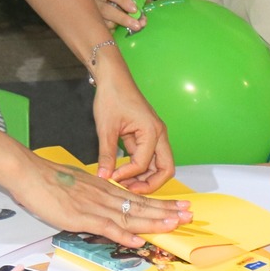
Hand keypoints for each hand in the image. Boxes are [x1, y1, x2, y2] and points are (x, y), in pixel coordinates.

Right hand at [8, 151, 186, 246]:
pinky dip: (124, 235)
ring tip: (174, 225)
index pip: (138, 198)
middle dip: (166, 212)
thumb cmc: (48, 179)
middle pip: (141, 206)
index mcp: (104, 189)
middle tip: (188, 215)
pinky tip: (138, 240)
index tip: (178, 207)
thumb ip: (93, 196)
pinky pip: (107, 227)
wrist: (29, 173)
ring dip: (153, 222)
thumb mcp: (78, 185)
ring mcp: (95, 206)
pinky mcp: (82, 217)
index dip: (159, 204)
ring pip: (130, 216)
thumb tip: (102, 205)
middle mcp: (105, 196)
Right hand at [87, 0, 144, 31]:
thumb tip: (151, 3)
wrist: (89, 4)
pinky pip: (102, 30)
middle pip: (106, 10)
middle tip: (138, 25)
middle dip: (123, 18)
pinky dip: (113, 31)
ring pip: (104, 22)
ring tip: (132, 27)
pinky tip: (119, 30)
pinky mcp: (88, 26)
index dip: (122, 0)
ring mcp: (86, 14)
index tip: (134, 9)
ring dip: (120, 26)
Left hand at [89, 58, 176, 192]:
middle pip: (165, 169)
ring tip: (123, 184)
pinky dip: (138, 168)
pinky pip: (148, 158)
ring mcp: (155, 136)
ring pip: (158, 166)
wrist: (113, 78)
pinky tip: (122, 173)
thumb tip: (104, 176)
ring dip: (144, 177)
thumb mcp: (106, 128)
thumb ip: (107, 155)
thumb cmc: (113, 97)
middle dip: (150, 184)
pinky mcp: (147, 137)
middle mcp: (159, 135)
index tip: (111, 177)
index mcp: (152, 131)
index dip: (127, 175)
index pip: (144, 163)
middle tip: (129, 192)